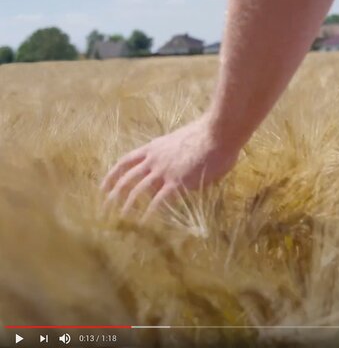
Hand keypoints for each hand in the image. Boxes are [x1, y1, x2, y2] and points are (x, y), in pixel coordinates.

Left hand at [100, 114, 239, 220]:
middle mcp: (154, 159)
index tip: (104, 185)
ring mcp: (164, 171)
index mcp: (154, 147)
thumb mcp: (180, 141)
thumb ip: (172, 155)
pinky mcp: (177, 181)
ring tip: (122, 217)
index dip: (113, 175)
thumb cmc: (206, 134)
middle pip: (126, 178)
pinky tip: (145, 221)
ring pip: (138, 190)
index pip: (126, 162)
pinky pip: (159, 200)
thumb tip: (175, 167)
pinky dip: (150, 212)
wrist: (217, 133)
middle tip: (105, 206)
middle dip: (113, 193)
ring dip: (128, 205)